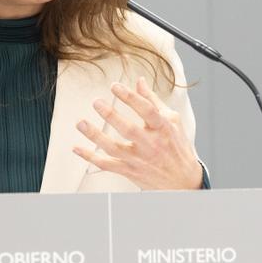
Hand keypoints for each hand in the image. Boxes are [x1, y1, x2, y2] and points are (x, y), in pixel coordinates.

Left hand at [72, 76, 202, 190]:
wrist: (184, 181)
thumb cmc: (177, 148)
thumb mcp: (172, 121)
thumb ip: (153, 101)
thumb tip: (140, 82)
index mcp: (162, 129)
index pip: (146, 110)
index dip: (130, 98)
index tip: (115, 86)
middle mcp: (151, 144)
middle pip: (129, 130)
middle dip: (111, 116)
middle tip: (96, 103)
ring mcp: (139, 159)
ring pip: (114, 148)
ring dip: (95, 136)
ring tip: (81, 123)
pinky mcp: (130, 170)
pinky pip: (107, 165)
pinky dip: (91, 157)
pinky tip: (77, 148)